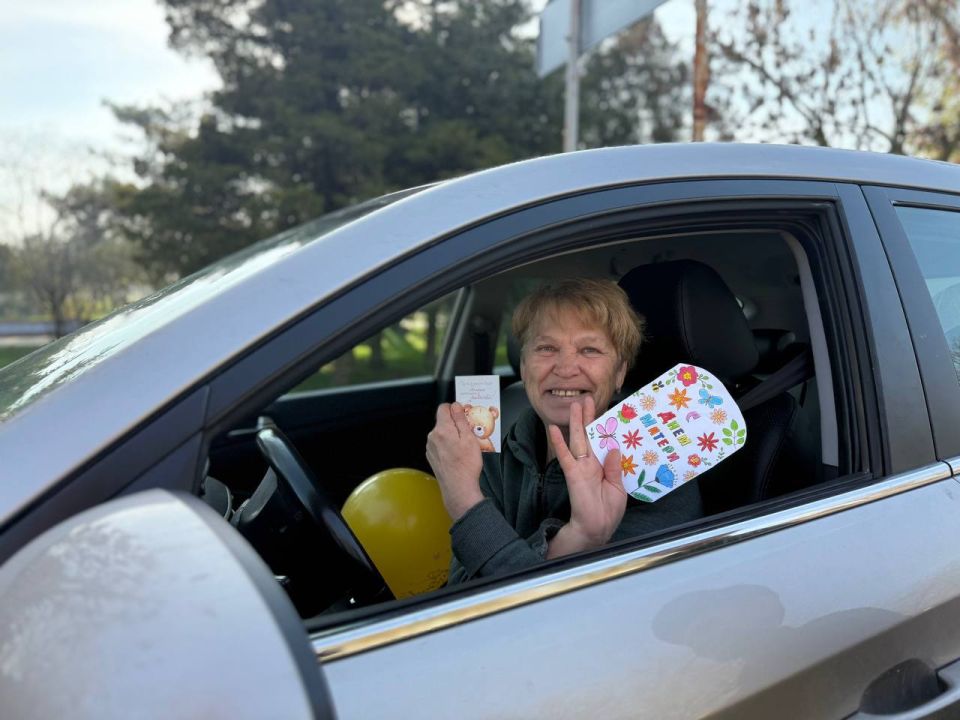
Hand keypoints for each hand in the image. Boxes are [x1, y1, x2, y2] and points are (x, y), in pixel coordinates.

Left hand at [426, 402, 484, 520]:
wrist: (458, 487)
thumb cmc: (465, 464)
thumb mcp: (468, 437)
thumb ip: (460, 419)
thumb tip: (456, 406)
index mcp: (441, 429)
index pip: (443, 408)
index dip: (454, 409)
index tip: (463, 415)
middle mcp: (432, 437)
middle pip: (443, 421)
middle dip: (455, 424)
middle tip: (468, 434)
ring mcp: (430, 447)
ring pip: (442, 434)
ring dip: (452, 436)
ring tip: (464, 447)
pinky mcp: (432, 457)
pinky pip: (440, 445)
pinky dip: (448, 446)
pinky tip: (457, 455)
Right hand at [547, 396, 626, 557]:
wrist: (597, 528)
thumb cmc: (608, 511)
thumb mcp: (619, 487)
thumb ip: (615, 467)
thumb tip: (615, 447)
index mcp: (603, 466)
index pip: (602, 442)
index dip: (602, 427)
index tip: (604, 411)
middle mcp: (591, 463)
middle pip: (589, 435)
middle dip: (587, 417)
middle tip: (586, 399)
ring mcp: (581, 467)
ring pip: (578, 440)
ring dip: (575, 422)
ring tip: (574, 405)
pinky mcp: (573, 474)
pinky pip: (565, 455)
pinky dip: (559, 442)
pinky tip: (554, 429)